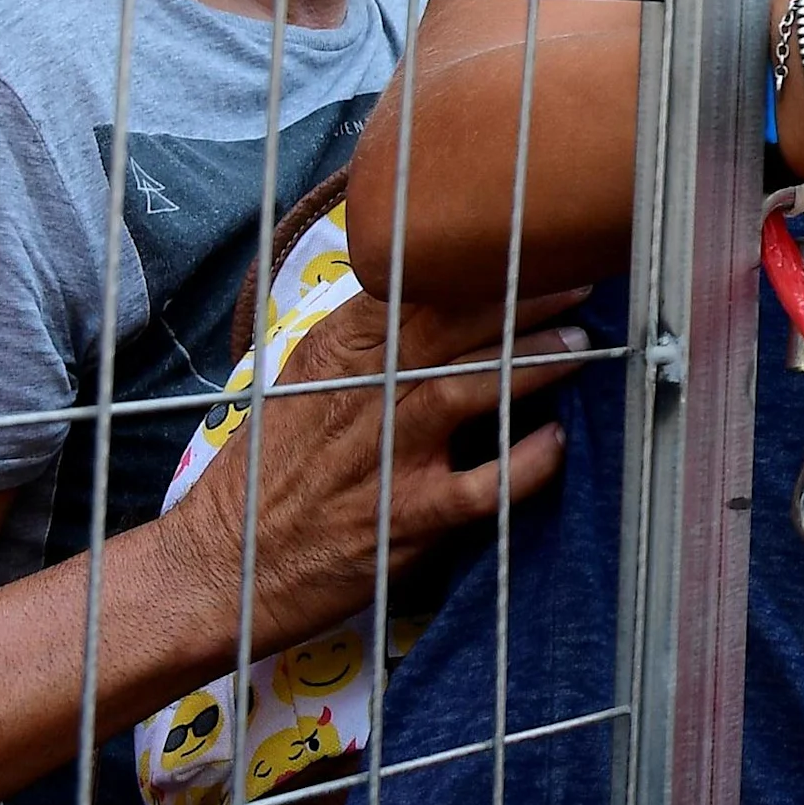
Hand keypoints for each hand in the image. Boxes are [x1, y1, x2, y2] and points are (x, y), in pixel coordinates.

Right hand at [159, 291, 578, 660]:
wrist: (221, 565)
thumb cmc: (272, 471)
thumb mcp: (303, 384)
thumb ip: (366, 339)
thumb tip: (438, 291)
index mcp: (336, 356)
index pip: (413, 292)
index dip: (475, 265)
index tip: (528, 239)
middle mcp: (362, 396)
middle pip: (449, 330)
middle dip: (520, 299)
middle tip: (579, 276)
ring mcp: (384, 457)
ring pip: (466, 391)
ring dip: (531, 364)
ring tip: (582, 344)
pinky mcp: (403, 519)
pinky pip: (476, 488)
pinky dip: (522, 466)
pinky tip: (557, 445)